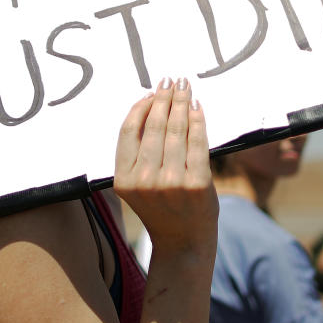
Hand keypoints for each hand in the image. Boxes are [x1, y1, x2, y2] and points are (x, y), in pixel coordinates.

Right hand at [114, 77, 217, 261]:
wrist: (184, 242)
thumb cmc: (162, 209)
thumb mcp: (137, 185)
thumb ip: (138, 153)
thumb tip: (150, 105)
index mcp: (123, 179)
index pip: (128, 131)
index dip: (140, 106)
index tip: (152, 92)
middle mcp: (144, 180)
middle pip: (154, 126)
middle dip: (165, 98)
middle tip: (172, 80)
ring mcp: (171, 182)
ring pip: (176, 130)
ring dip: (182, 102)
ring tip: (185, 88)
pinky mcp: (197, 182)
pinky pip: (198, 142)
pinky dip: (198, 120)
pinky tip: (197, 107)